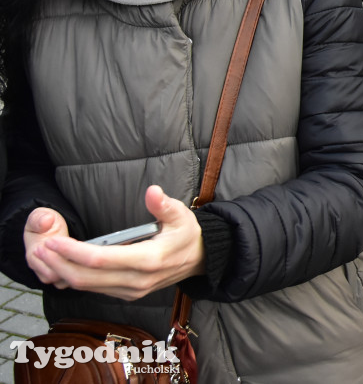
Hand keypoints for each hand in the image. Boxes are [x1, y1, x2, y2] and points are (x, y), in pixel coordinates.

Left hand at [30, 185, 205, 300]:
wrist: (200, 260)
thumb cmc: (187, 235)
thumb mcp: (181, 215)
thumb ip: (164, 204)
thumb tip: (152, 191)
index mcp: (148, 260)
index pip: (101, 260)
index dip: (74, 252)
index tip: (54, 241)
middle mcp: (137, 281)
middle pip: (87, 278)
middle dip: (59, 264)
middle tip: (39, 249)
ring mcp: (132, 291)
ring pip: (87, 287)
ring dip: (62, 273)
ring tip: (44, 257)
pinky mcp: (127, 294)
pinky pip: (94, 289)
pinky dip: (74, 278)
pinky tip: (62, 266)